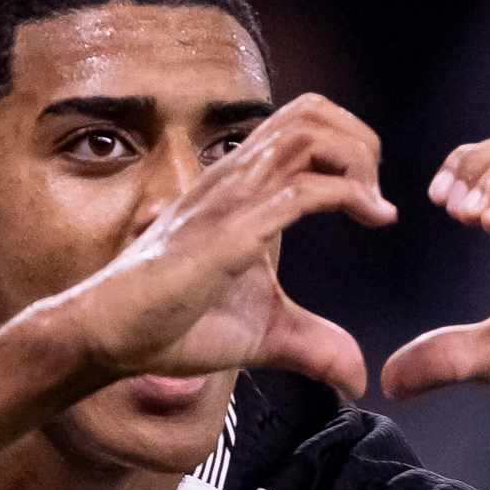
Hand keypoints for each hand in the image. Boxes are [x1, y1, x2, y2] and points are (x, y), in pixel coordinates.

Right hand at [66, 95, 394, 397]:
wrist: (112, 335)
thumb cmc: (171, 326)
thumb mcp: (264, 333)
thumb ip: (313, 344)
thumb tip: (356, 377)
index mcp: (241, 189)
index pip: (302, 126)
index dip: (351, 147)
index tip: (375, 202)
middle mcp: (236, 180)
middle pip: (310, 112)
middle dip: (360, 141)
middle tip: (378, 194)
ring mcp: (230, 200)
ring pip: (307, 134)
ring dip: (356, 159)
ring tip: (373, 204)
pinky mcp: (228, 232)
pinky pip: (298, 191)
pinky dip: (348, 195)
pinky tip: (371, 218)